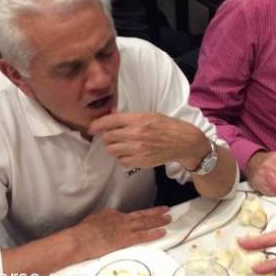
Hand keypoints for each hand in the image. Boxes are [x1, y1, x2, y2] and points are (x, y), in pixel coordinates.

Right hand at [69, 206, 170, 259]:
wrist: (79, 239)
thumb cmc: (82, 232)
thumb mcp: (93, 220)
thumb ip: (102, 220)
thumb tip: (104, 222)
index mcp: (112, 214)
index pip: (128, 214)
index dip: (138, 215)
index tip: (145, 215)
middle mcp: (121, 218)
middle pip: (141, 214)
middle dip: (155, 212)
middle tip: (166, 209)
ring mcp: (124, 228)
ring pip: (145, 222)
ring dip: (158, 220)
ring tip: (168, 218)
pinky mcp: (126, 239)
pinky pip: (143, 235)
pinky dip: (153, 233)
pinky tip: (162, 232)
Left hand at [88, 112, 210, 169]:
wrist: (183, 142)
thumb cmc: (167, 126)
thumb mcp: (149, 115)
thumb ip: (129, 116)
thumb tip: (111, 114)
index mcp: (138, 119)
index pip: (110, 121)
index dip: (97, 125)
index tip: (92, 128)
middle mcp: (136, 134)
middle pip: (108, 137)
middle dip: (107, 136)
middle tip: (112, 135)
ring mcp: (137, 149)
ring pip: (112, 150)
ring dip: (113, 147)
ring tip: (120, 144)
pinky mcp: (140, 161)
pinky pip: (121, 161)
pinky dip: (121, 157)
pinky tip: (128, 152)